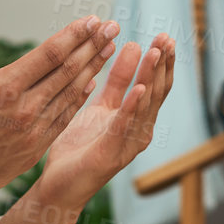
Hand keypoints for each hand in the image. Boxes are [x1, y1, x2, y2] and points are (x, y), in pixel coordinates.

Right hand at [0, 0, 118, 209]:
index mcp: (2, 89)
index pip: (49, 54)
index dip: (74, 34)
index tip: (93, 20)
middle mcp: (23, 111)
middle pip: (68, 72)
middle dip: (92, 47)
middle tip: (112, 28)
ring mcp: (32, 134)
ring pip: (71, 96)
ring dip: (92, 70)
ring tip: (109, 50)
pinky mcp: (33, 152)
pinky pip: (63, 120)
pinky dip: (78, 100)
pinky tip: (90, 84)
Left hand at [38, 31, 176, 204]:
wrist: (59, 185)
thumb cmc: (79, 147)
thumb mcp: (99, 106)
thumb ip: (117, 81)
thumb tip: (133, 46)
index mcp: (137, 120)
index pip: (155, 86)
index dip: (161, 62)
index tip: (164, 37)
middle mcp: (139, 132)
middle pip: (156, 93)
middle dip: (161, 65)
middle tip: (165, 38)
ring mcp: (128, 144)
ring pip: (144, 106)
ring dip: (150, 77)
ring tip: (155, 53)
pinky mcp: (111, 154)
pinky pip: (124, 127)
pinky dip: (133, 107)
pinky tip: (138, 89)